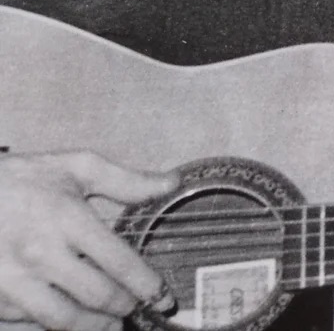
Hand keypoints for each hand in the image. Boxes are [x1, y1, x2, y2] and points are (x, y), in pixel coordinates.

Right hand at [0, 151, 178, 330]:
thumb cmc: (21, 179)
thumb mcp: (74, 167)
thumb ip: (125, 180)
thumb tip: (171, 183)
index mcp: (67, 217)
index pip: (118, 261)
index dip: (147, 284)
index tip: (164, 297)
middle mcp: (41, 252)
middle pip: (96, 295)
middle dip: (124, 306)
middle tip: (137, 308)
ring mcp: (14, 278)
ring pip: (63, 318)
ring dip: (94, 326)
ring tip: (111, 323)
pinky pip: (32, 319)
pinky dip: (56, 322)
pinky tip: (72, 316)